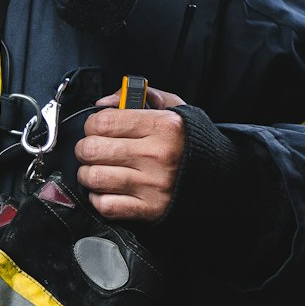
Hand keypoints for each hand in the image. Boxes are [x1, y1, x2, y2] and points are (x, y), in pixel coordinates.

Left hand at [74, 84, 186, 221]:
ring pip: (94, 178)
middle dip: (85, 149)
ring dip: (87, 174)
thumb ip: (139, 96)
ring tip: (96, 169)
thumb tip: (102, 102)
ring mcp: (153, 184)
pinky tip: (107, 189)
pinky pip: (105, 205)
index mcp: (162, 126)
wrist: (220, 176)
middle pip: (92, 150)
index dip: (91, 125)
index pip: (103, 122)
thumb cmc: (190, 141)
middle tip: (92, 150)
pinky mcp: (150, 209)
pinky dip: (98, 198)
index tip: (96, 129)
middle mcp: (157, 155)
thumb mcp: (174, 108)